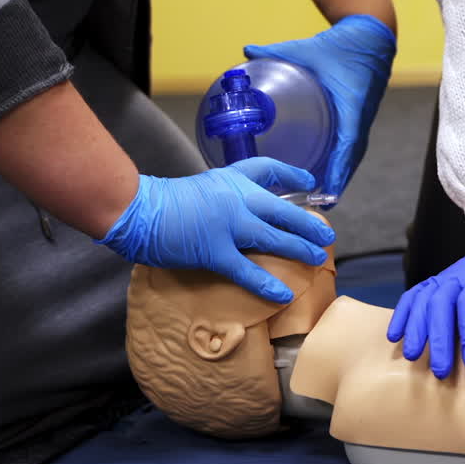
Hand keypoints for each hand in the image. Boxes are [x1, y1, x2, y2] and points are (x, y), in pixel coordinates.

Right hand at [97, 157, 336, 302]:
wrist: (138, 209)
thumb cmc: (161, 200)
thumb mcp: (198, 187)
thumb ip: (220, 196)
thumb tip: (238, 211)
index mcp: (230, 180)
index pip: (267, 170)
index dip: (292, 174)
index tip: (309, 180)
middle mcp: (236, 199)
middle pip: (283, 210)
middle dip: (308, 223)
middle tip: (326, 234)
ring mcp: (228, 225)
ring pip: (275, 238)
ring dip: (300, 248)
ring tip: (318, 258)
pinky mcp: (215, 251)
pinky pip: (248, 270)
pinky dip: (268, 284)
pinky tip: (285, 293)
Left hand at [244, 14, 395, 201]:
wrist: (374, 36)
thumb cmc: (344, 44)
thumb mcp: (308, 47)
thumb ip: (276, 51)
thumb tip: (245, 52)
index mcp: (352, 105)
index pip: (347, 145)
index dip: (338, 170)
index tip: (327, 191)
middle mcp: (361, 118)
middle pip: (350, 160)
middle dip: (337, 183)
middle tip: (318, 205)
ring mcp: (362, 120)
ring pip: (352, 157)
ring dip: (340, 177)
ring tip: (321, 199)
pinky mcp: (360, 118)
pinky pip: (352, 148)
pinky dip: (341, 164)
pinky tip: (327, 175)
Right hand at [386, 215, 464, 378]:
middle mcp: (457, 276)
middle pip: (440, 306)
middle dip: (438, 340)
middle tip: (440, 372)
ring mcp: (442, 279)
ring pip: (422, 302)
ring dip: (415, 329)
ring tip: (412, 357)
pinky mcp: (433, 283)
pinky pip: (412, 296)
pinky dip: (401, 314)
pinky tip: (394, 337)